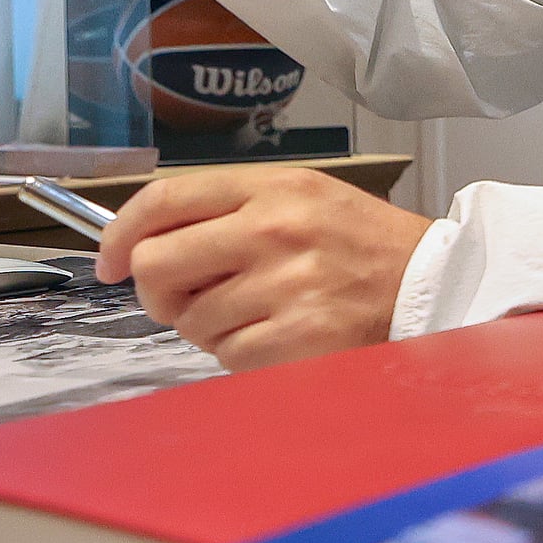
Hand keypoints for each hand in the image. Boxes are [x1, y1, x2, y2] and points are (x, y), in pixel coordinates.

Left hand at [96, 167, 436, 370]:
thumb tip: (144, 247)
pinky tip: (278, 337)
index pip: (164, 200)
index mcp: (273, 187)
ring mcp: (288, 284)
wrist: (435, 284)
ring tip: (259, 314)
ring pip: (190, 320)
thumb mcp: (304, 198)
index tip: (107, 261)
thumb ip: (230, 210)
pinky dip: (241, 354)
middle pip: (156, 264)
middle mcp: (275, 230)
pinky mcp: (300, 336)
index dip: (120, 233)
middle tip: (181, 298)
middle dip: (156, 290)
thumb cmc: (364, 245)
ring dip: (210, 326)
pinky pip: (228, 356)